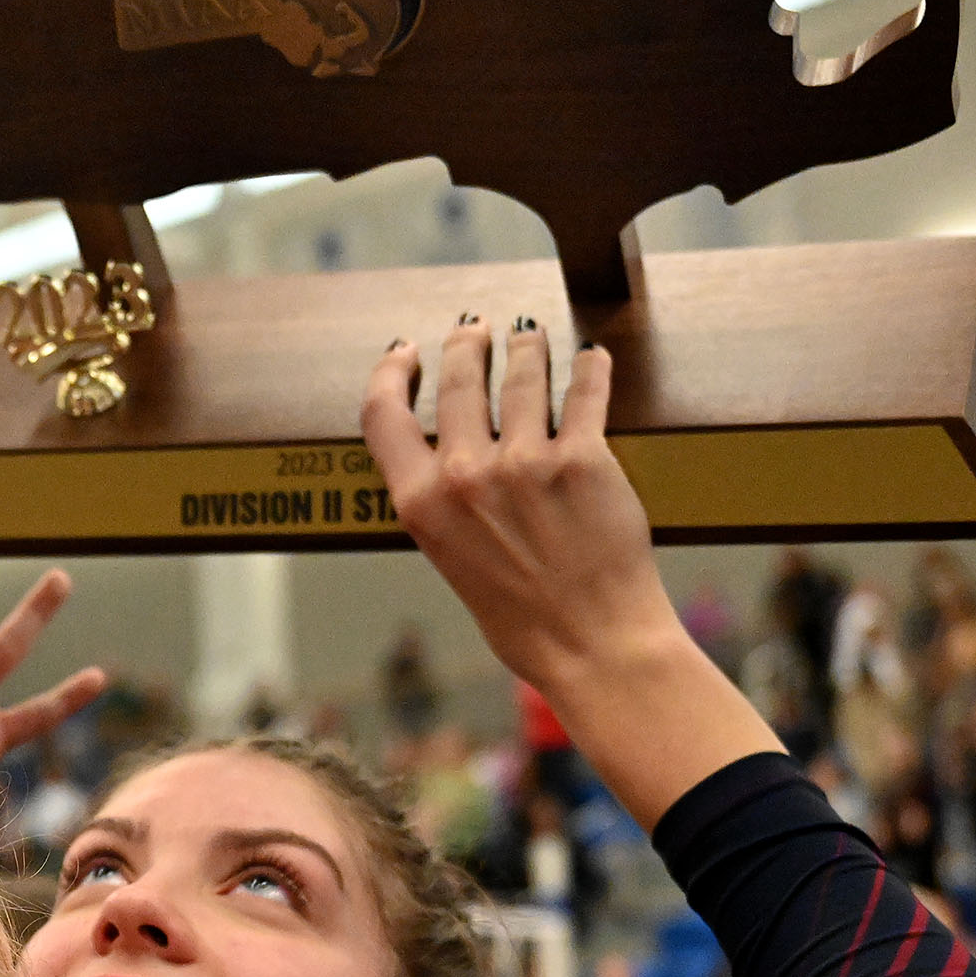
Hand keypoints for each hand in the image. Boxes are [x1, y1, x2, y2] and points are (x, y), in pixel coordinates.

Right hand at [361, 322, 674, 690]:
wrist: (592, 646)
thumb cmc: (523, 620)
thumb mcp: (452, 562)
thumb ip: (446, 506)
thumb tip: (453, 460)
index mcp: (421, 504)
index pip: (382, 413)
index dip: (390, 371)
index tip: (405, 351)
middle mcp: (466, 475)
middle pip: (457, 378)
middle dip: (466, 343)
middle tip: (476, 330)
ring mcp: (527, 462)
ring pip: (522, 371)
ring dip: (527, 346)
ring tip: (530, 337)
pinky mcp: (585, 459)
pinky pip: (586, 391)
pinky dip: (590, 368)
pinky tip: (590, 358)